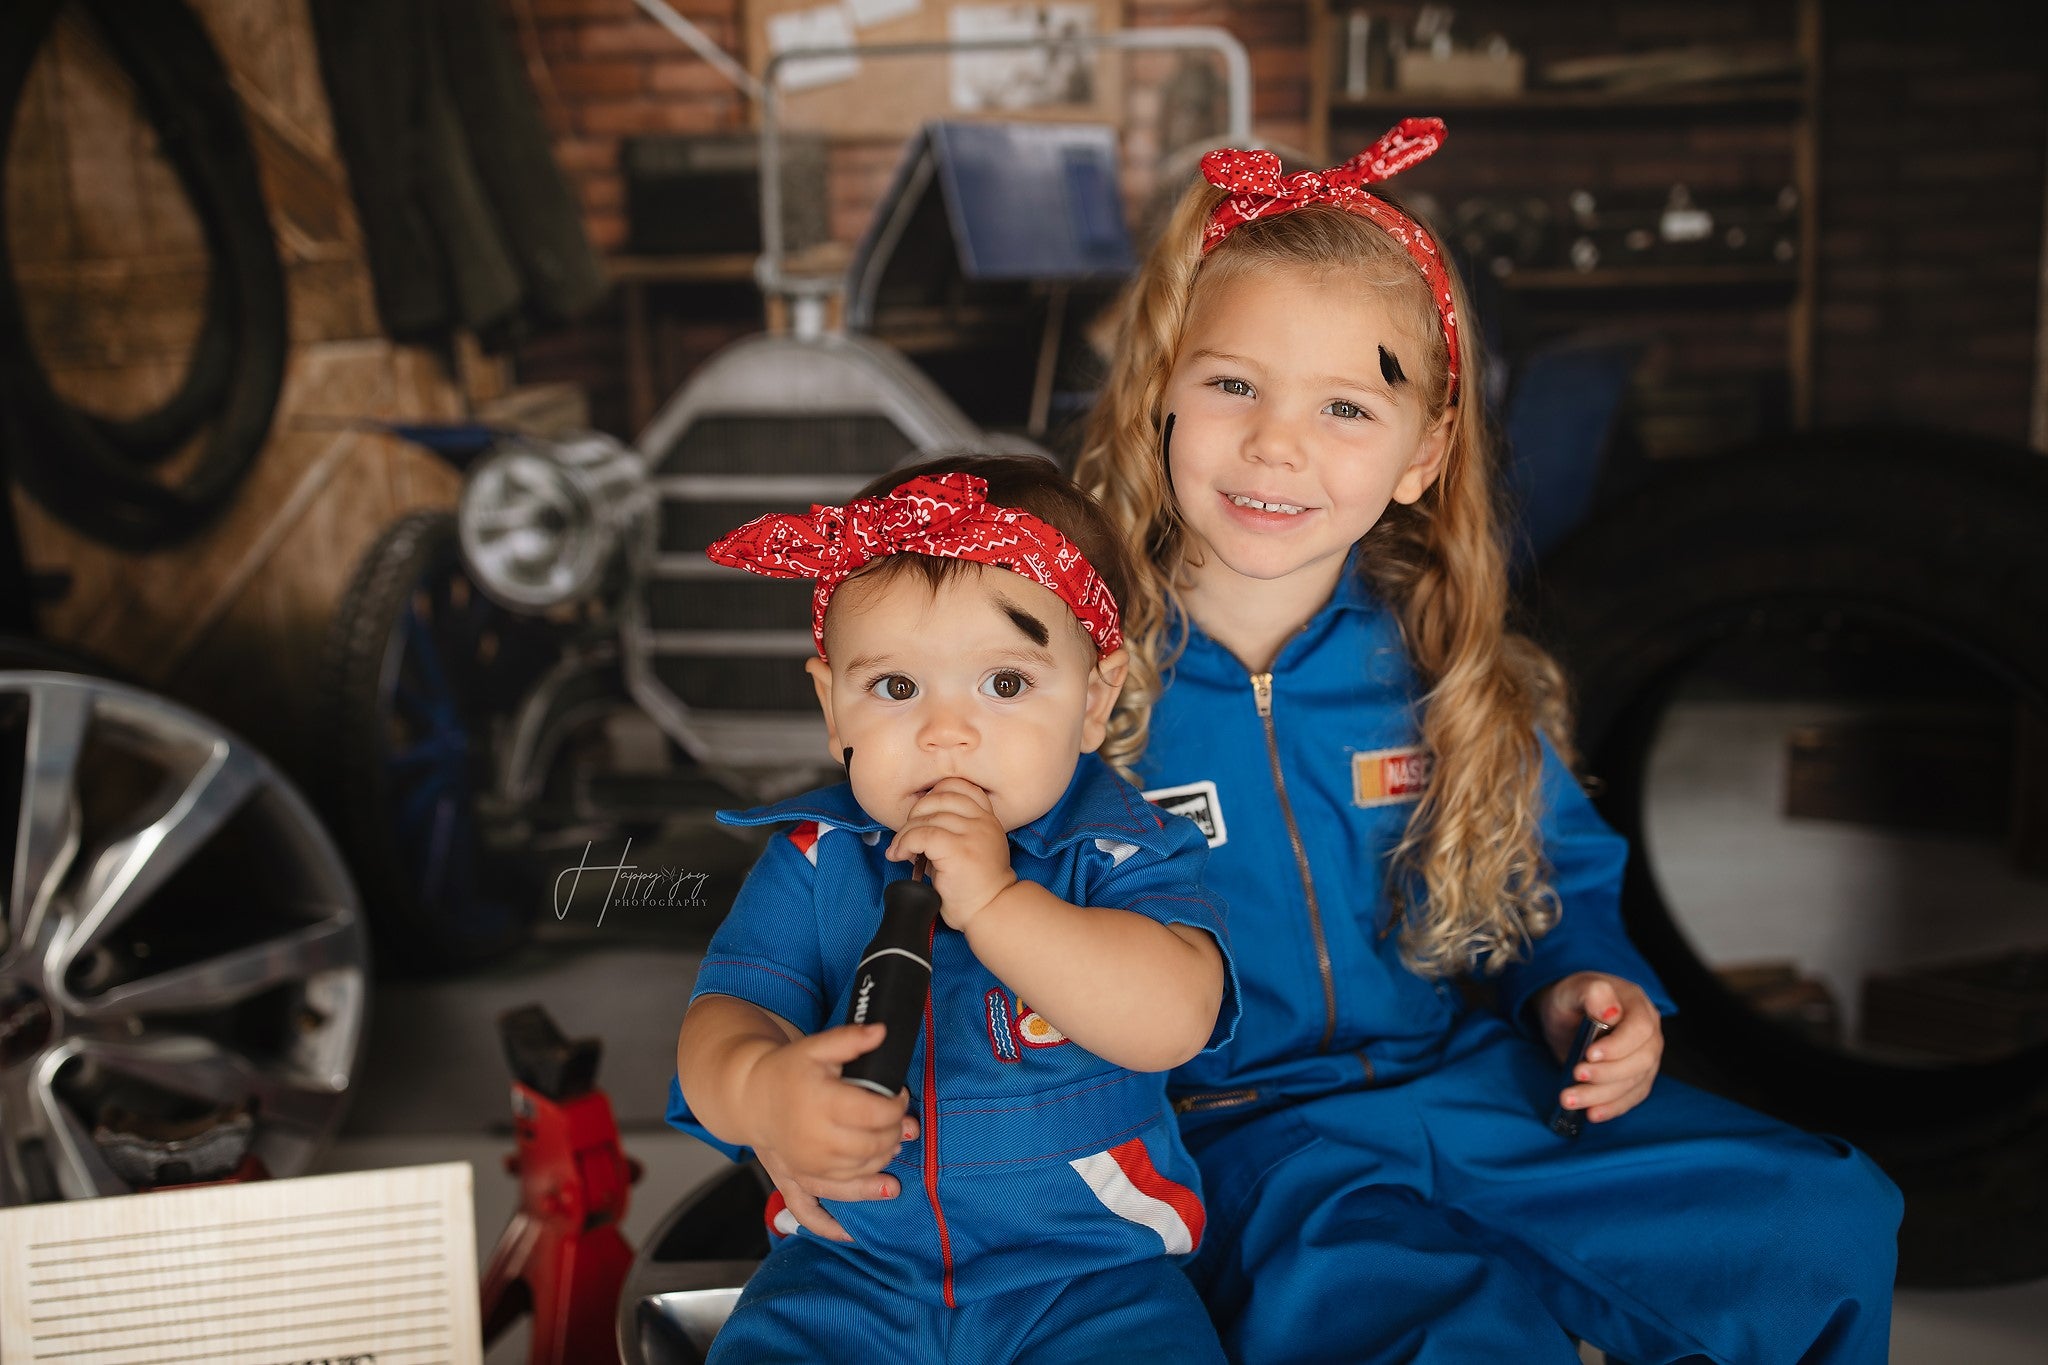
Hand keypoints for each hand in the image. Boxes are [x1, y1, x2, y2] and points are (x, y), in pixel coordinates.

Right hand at [739, 1023, 914, 1240]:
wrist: (749, 1095)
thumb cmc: (786, 1071)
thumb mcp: (816, 1047)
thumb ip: (850, 1039)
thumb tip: (882, 1031)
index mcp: (821, 1103)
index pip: (875, 1112)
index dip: (897, 1105)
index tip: (899, 1097)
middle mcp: (813, 1139)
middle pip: (872, 1146)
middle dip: (895, 1134)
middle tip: (902, 1122)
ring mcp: (804, 1166)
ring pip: (855, 1176)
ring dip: (881, 1166)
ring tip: (893, 1151)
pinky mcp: (795, 1182)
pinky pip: (812, 1211)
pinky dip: (832, 1225)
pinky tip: (851, 1234)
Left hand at [885, 777, 1016, 929]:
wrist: (992, 911)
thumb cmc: (979, 888)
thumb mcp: (973, 850)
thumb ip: (953, 832)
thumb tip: (917, 827)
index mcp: (988, 819)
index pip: (960, 787)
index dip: (935, 794)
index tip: (922, 815)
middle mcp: (982, 822)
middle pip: (938, 798)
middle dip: (915, 814)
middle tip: (907, 836)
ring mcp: (971, 834)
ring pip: (926, 819)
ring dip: (905, 834)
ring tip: (901, 851)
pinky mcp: (957, 849)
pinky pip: (921, 835)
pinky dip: (904, 844)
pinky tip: (900, 856)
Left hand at [1535, 972, 1662, 1124]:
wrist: (1567, 1015)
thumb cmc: (1572, 999)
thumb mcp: (1574, 988)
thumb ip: (1592, 993)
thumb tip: (1610, 1012)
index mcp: (1638, 1006)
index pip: (1641, 1030)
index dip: (1618, 1046)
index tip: (1589, 1054)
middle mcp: (1649, 1034)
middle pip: (1641, 1061)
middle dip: (1607, 1074)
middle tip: (1576, 1075)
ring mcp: (1645, 1058)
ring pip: (1634, 1084)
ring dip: (1602, 1096)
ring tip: (1569, 1099)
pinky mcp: (1636, 1079)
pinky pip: (1631, 1097)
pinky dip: (1611, 1108)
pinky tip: (1591, 1113)